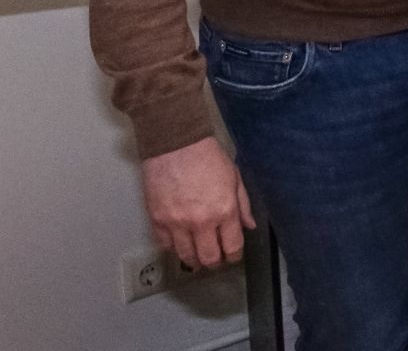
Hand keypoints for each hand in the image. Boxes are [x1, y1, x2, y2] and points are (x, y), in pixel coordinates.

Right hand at [141, 136, 254, 270]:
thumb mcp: (235, 177)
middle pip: (209, 258)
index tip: (233, 256)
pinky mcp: (157, 221)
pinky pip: (165, 246)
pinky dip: (174, 248)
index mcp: (224, 210)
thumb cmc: (207, 157)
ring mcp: (177, 223)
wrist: (175, 144)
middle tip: (215, 260)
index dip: (234, 256)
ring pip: (186, 257)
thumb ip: (243, 205)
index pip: (232, 246)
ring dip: (194, 260)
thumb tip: (249, 226)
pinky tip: (180, 243)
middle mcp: (201, 222)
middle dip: (214, 263)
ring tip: (197, 256)